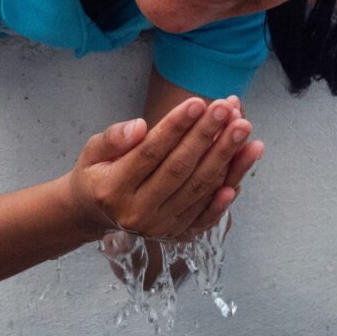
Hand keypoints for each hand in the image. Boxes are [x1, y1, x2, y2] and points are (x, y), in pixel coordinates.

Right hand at [66, 95, 263, 240]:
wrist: (95, 214)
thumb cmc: (97, 173)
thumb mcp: (92, 150)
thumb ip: (113, 138)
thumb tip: (140, 126)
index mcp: (112, 188)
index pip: (150, 153)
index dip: (176, 127)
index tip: (197, 102)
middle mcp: (137, 212)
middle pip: (179, 169)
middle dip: (207, 136)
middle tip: (227, 109)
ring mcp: (159, 226)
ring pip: (199, 188)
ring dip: (226, 156)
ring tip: (243, 127)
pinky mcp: (176, 233)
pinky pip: (208, 209)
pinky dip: (228, 186)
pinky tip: (244, 163)